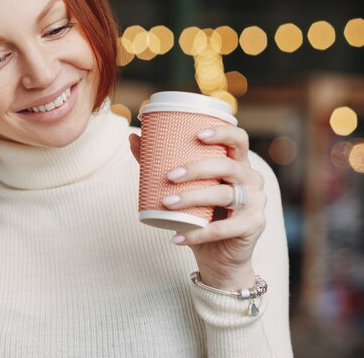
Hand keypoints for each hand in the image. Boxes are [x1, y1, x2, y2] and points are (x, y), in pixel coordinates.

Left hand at [129, 126, 265, 290]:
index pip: (238, 139)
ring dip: (192, 198)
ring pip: (225, 195)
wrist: (219, 256)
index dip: (222, 133)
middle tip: (169, 176)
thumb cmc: (201, 215)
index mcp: (237, 164)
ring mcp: (256, 202)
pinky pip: (224, 228)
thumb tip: (133, 138)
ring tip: (167, 204)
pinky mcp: (254, 225)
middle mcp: (251, 179)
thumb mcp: (183, 188)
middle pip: (228, 166)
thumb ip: (160, 162)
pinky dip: (198, 234)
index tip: (198, 135)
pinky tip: (177, 236)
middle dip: (197, 169)